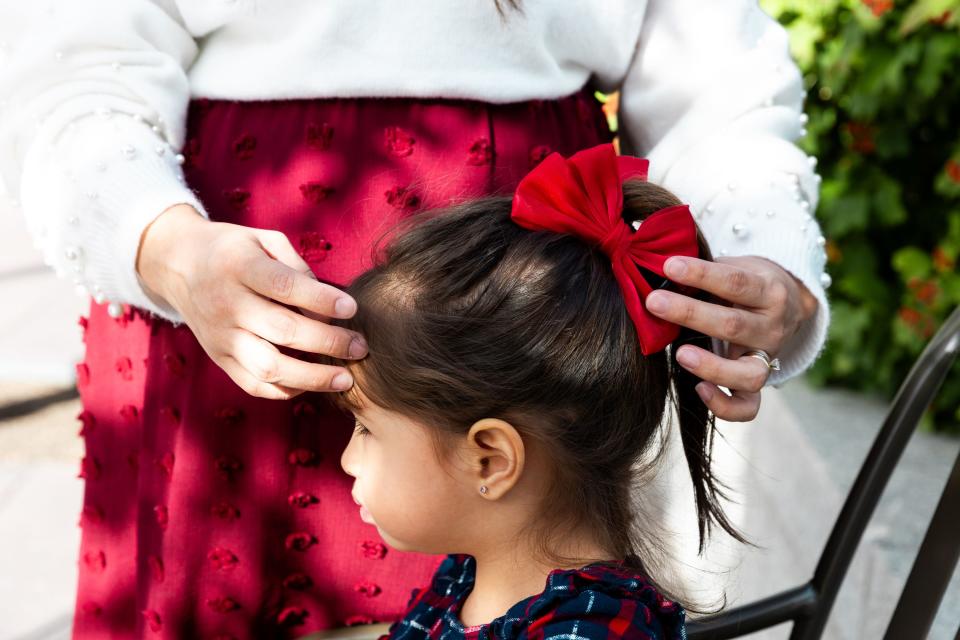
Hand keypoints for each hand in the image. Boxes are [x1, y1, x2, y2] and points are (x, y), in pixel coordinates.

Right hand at [136, 204, 367, 399]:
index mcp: (239, 266)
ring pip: (268, 367)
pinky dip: (287, 390)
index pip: (284, 286)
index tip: (352, 308)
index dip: (321, 299)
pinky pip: (254, 385)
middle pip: (282, 331)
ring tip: (345, 379)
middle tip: (360, 347)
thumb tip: (328, 301)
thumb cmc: (235, 250)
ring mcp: (220, 337)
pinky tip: (313, 383)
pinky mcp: (219, 359)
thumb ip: (296, 265)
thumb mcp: (263, 239)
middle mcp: (226, 304)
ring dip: (313, 378)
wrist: (179, 265)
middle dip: (328, 342)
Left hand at [644, 255, 818, 421]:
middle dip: (690, 313)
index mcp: (768, 291)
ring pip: (749, 373)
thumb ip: (705, 270)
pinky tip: (699, 389)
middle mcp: (772, 327)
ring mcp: (767, 358)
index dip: (701, 274)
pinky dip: (725, 405)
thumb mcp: (735, 265)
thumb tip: (656, 264)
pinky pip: (748, 407)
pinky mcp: (759, 383)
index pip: (735, 281)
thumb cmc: (745, 282)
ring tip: (679, 354)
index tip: (668, 265)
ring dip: (711, 365)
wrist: (787, 304)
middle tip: (653, 302)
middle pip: (734, 325)